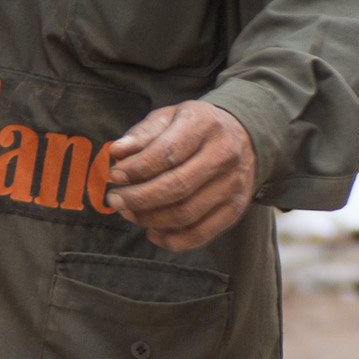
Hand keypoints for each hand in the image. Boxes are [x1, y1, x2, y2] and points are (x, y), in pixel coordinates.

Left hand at [104, 101, 257, 252]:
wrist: (243, 137)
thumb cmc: (196, 128)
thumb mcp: (170, 117)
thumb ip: (143, 134)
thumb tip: (117, 152)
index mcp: (205, 125)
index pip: (167, 152)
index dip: (137, 168)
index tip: (115, 176)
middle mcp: (224, 155)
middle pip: (176, 187)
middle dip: (139, 198)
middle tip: (115, 200)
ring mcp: (233, 185)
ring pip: (186, 213)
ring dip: (150, 219)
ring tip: (129, 213)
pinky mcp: (235, 209)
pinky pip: (201, 234)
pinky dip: (172, 240)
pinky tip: (153, 232)